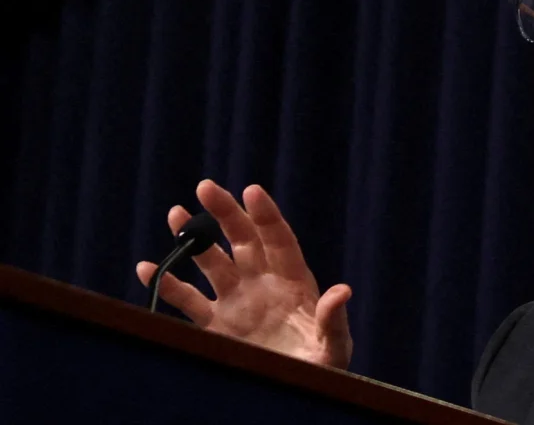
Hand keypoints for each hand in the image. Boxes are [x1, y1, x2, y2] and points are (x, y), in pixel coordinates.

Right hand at [136, 180, 352, 368]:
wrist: (294, 391)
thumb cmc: (322, 368)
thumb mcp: (333, 346)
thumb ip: (334, 319)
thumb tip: (342, 290)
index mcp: (293, 281)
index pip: (279, 240)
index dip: (266, 216)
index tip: (251, 191)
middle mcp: (263, 283)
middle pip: (242, 240)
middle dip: (225, 213)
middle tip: (206, 187)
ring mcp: (237, 302)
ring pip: (212, 262)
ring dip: (194, 240)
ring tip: (176, 214)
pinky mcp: (216, 325)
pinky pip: (188, 300)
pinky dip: (168, 284)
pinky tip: (146, 268)